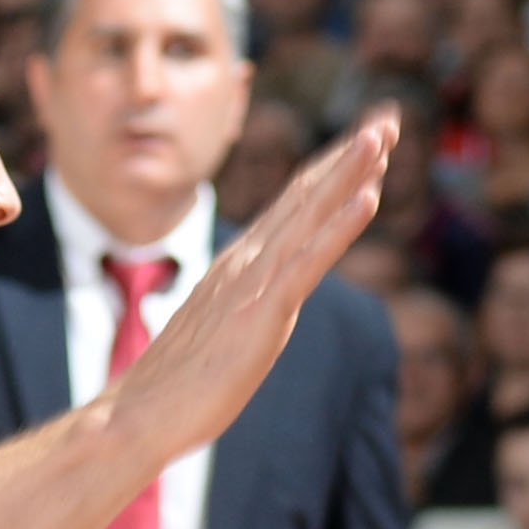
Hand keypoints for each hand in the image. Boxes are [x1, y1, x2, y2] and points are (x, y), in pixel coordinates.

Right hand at [103, 110, 395, 469]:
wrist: (139, 412)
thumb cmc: (178, 384)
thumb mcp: (222, 330)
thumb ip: (243, 306)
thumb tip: (260, 306)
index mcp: (241, 264)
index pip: (295, 203)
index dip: (333, 168)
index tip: (369, 138)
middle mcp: (249, 260)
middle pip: (307, 192)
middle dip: (352, 153)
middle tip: (390, 116)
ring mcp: (255, 281)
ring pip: (311, 213)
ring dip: (351, 171)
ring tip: (384, 134)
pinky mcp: (264, 312)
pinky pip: (310, 260)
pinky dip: (342, 225)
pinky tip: (371, 197)